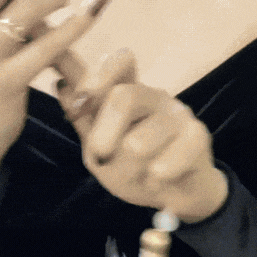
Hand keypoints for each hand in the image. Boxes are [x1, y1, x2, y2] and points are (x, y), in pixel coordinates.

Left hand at [56, 50, 228, 223]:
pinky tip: (156, 179)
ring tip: (137, 175)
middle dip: (106, 129)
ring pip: (143, 139)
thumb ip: (82, 118)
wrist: (179, 194)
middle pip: (126, 96)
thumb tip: (58, 83)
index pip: (119, 62)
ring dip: (132, 166)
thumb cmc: (134, 167)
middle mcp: (154, 95)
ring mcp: (178, 114)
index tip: (80, 98)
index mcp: (128, 92)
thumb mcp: (99, 147)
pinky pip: (171, 157)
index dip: (99, 73)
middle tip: (99, 153)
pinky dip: (157, 174)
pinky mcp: (198, 136)